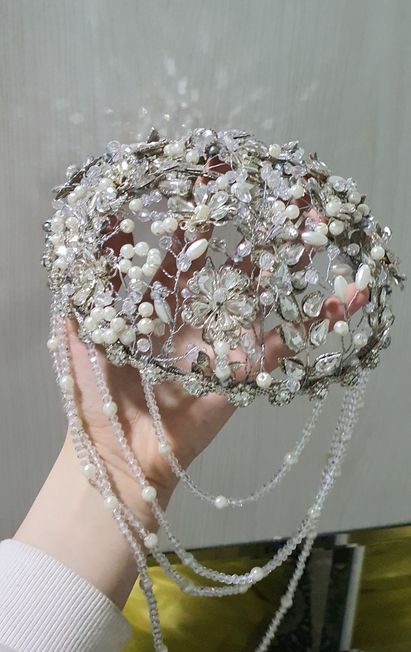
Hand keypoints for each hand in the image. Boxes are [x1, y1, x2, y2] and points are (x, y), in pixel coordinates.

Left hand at [64, 161, 367, 527]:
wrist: (118, 451)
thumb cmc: (94, 392)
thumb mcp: (78, 334)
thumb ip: (83, 291)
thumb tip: (81, 240)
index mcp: (158, 312)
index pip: (180, 262)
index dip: (193, 231)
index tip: (208, 193)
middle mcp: (194, 325)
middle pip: (228, 278)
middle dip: (250, 246)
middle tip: (274, 207)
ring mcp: (221, 349)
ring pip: (260, 307)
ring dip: (288, 279)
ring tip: (314, 242)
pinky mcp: (242, 377)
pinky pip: (279, 351)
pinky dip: (308, 329)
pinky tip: (338, 301)